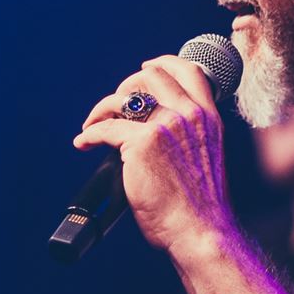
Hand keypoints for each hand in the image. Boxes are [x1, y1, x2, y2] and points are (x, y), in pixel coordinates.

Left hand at [73, 55, 234, 255]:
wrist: (201, 230)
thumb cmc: (202, 207)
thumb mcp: (208, 157)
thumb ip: (191, 136)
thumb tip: (163, 132)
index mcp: (209, 118)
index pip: (189, 72)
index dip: (164, 63)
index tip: (147, 67)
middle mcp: (189, 115)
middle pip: (152, 76)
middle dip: (128, 84)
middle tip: (115, 104)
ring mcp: (166, 125)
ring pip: (124, 97)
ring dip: (103, 108)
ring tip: (94, 123)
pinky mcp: (142, 142)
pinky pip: (105, 129)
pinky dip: (90, 134)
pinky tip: (84, 142)